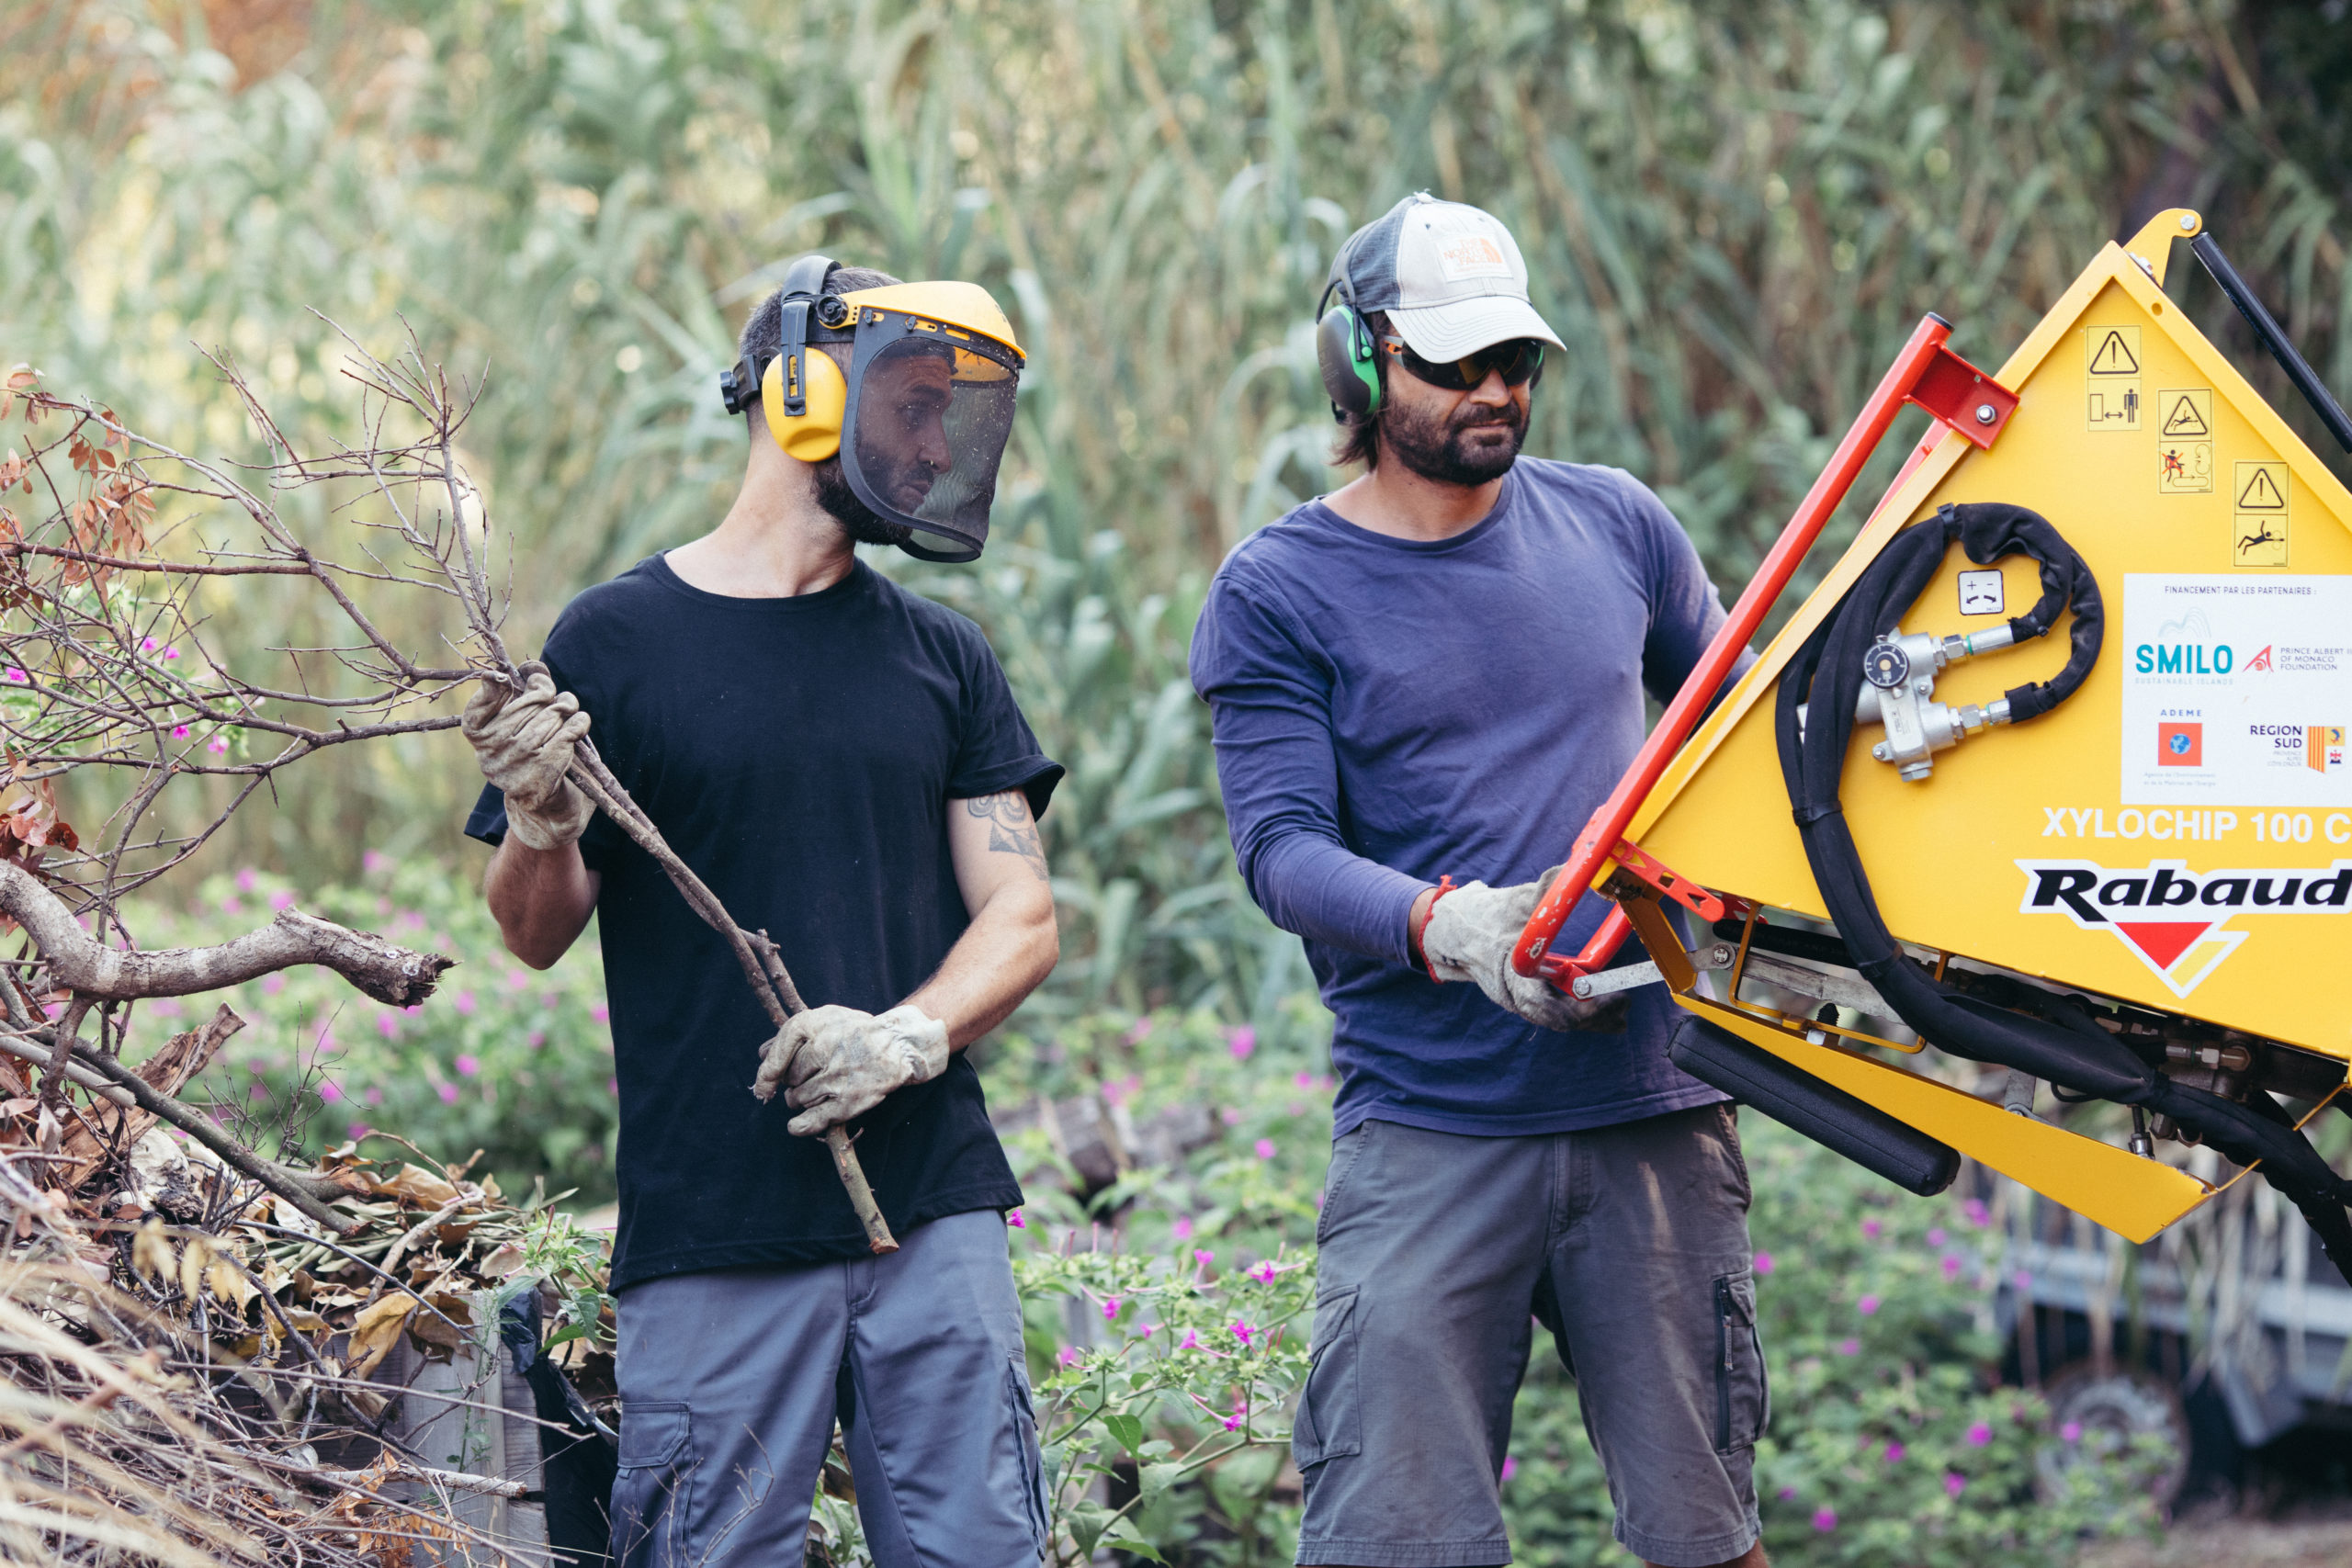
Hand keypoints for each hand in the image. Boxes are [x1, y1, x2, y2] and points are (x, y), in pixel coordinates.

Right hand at [462, 661, 593, 850]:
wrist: (550, 811)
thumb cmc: (539, 755)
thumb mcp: (528, 721)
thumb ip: (528, 691)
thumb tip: (532, 666)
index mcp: (479, 740)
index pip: (478, 706)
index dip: (494, 688)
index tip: (507, 680)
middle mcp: (490, 756)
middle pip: (529, 704)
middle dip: (549, 698)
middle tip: (560, 702)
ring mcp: (514, 769)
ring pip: (550, 719)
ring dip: (567, 712)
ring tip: (570, 717)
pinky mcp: (540, 779)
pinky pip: (566, 736)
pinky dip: (578, 725)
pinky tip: (580, 725)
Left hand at [752, 1004, 950, 1136]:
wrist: (898, 1045)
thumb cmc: (857, 1033)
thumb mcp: (826, 1019)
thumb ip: (793, 1035)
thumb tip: (761, 1054)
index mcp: (816, 1025)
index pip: (778, 1052)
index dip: (767, 1072)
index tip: (763, 1085)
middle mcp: (824, 1049)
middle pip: (788, 1077)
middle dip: (792, 1081)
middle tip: (810, 1077)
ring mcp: (836, 1077)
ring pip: (798, 1097)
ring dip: (801, 1099)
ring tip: (818, 1090)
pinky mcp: (848, 1101)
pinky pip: (813, 1119)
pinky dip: (800, 1126)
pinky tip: (795, 1126)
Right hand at [1418, 869, 1629, 1032]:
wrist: (1452, 931)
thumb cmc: (1481, 917)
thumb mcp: (1513, 901)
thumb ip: (1545, 888)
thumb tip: (1576, 866)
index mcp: (1508, 973)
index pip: (1542, 1003)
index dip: (1575, 1006)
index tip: (1603, 997)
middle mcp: (1513, 995)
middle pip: (1556, 1019)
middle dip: (1591, 1017)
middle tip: (1623, 1005)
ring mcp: (1519, 1000)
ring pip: (1557, 1020)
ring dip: (1589, 1020)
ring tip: (1621, 1015)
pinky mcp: (1526, 998)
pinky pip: (1555, 1013)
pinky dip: (1579, 1014)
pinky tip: (1604, 1012)